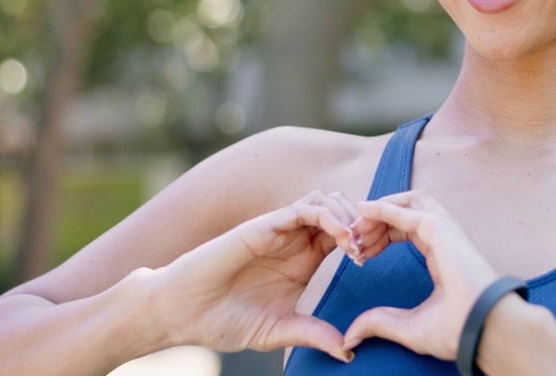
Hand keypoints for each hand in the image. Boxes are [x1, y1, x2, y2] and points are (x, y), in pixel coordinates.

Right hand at [148, 190, 362, 361]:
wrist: (182, 312)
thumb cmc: (223, 321)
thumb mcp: (278, 330)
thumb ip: (312, 334)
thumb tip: (347, 352)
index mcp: (301, 262)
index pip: (342, 239)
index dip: (363, 244)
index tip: (374, 264)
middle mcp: (294, 242)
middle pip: (340, 213)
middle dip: (362, 225)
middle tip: (373, 249)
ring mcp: (279, 231)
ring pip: (327, 203)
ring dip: (348, 217)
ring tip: (358, 245)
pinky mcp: (264, 226)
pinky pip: (305, 208)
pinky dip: (329, 216)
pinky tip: (342, 238)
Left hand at [344, 190, 500, 358]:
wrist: (483, 330)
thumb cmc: (457, 329)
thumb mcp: (409, 326)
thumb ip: (380, 322)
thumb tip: (352, 335)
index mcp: (440, 254)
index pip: (406, 228)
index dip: (380, 234)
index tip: (360, 253)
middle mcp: (444, 238)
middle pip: (406, 210)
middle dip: (376, 220)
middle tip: (353, 237)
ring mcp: (446, 231)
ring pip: (410, 201)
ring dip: (379, 209)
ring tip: (357, 226)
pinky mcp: (443, 230)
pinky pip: (409, 210)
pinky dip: (385, 207)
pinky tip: (364, 211)